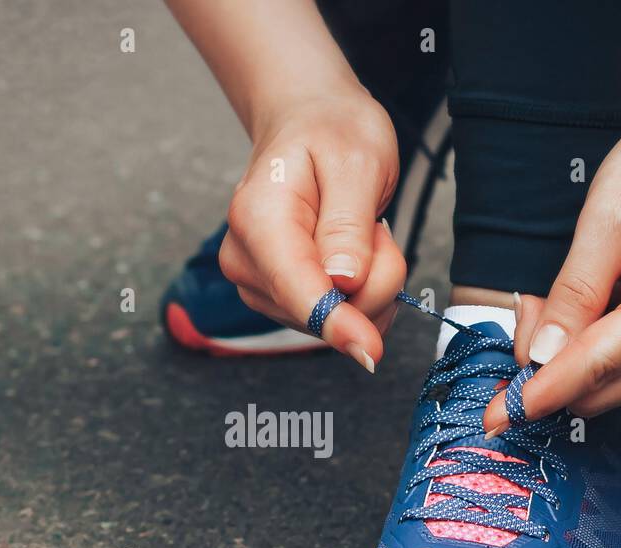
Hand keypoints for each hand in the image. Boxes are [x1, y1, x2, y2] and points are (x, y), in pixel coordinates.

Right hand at [218, 91, 405, 371]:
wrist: (307, 123)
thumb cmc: (331, 132)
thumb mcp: (356, 162)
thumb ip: (348, 225)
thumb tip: (343, 284)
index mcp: (258, 221)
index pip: (297, 289)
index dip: (337, 323)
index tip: (370, 351)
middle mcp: (245, 261)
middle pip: (323, 312)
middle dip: (371, 281)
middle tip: (374, 226)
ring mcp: (258, 284)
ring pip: (335, 321)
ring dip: (369, 285)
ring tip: (360, 231)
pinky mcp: (276, 299)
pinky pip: (336, 321)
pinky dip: (361, 295)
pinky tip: (354, 255)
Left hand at [484, 112, 620, 432]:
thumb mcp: (606, 219)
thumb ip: (573, 292)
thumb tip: (540, 357)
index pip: (589, 371)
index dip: (535, 396)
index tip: (492, 419)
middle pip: (595, 393)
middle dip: (547, 368)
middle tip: (529, 308)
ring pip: (605, 386)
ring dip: (566, 358)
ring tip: (558, 297)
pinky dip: (587, 350)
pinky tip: (583, 305)